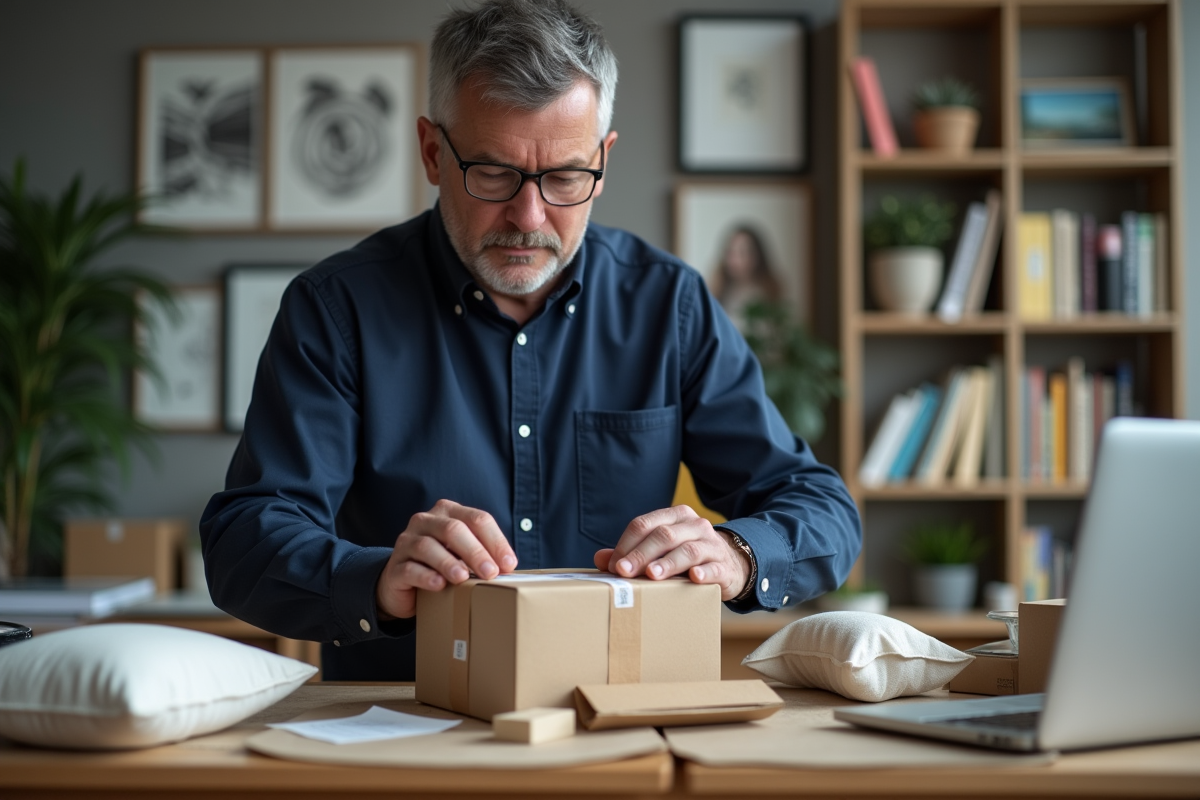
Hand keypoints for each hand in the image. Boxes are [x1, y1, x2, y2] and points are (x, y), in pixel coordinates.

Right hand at [376, 499, 517, 619]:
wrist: (403, 585)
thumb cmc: (441, 566)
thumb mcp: (463, 555)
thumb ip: (483, 556)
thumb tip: (508, 568)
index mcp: (448, 513)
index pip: (477, 519)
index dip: (496, 541)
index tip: (509, 564)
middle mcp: (426, 521)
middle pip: (453, 529)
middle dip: (475, 551)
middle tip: (491, 573)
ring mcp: (406, 542)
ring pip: (427, 546)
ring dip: (449, 562)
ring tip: (463, 578)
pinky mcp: (394, 566)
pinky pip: (410, 568)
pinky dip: (426, 576)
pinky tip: (439, 585)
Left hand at [592, 505, 750, 600]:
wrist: (730, 564)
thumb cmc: (686, 557)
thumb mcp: (660, 551)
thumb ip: (632, 553)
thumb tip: (600, 559)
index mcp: (675, 517)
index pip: (645, 524)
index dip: (626, 544)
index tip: (613, 566)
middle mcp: (694, 525)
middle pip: (664, 535)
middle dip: (641, 554)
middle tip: (623, 572)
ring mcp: (711, 545)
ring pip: (688, 549)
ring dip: (668, 563)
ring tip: (652, 575)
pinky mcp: (724, 566)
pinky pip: (714, 567)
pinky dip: (704, 572)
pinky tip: (694, 578)